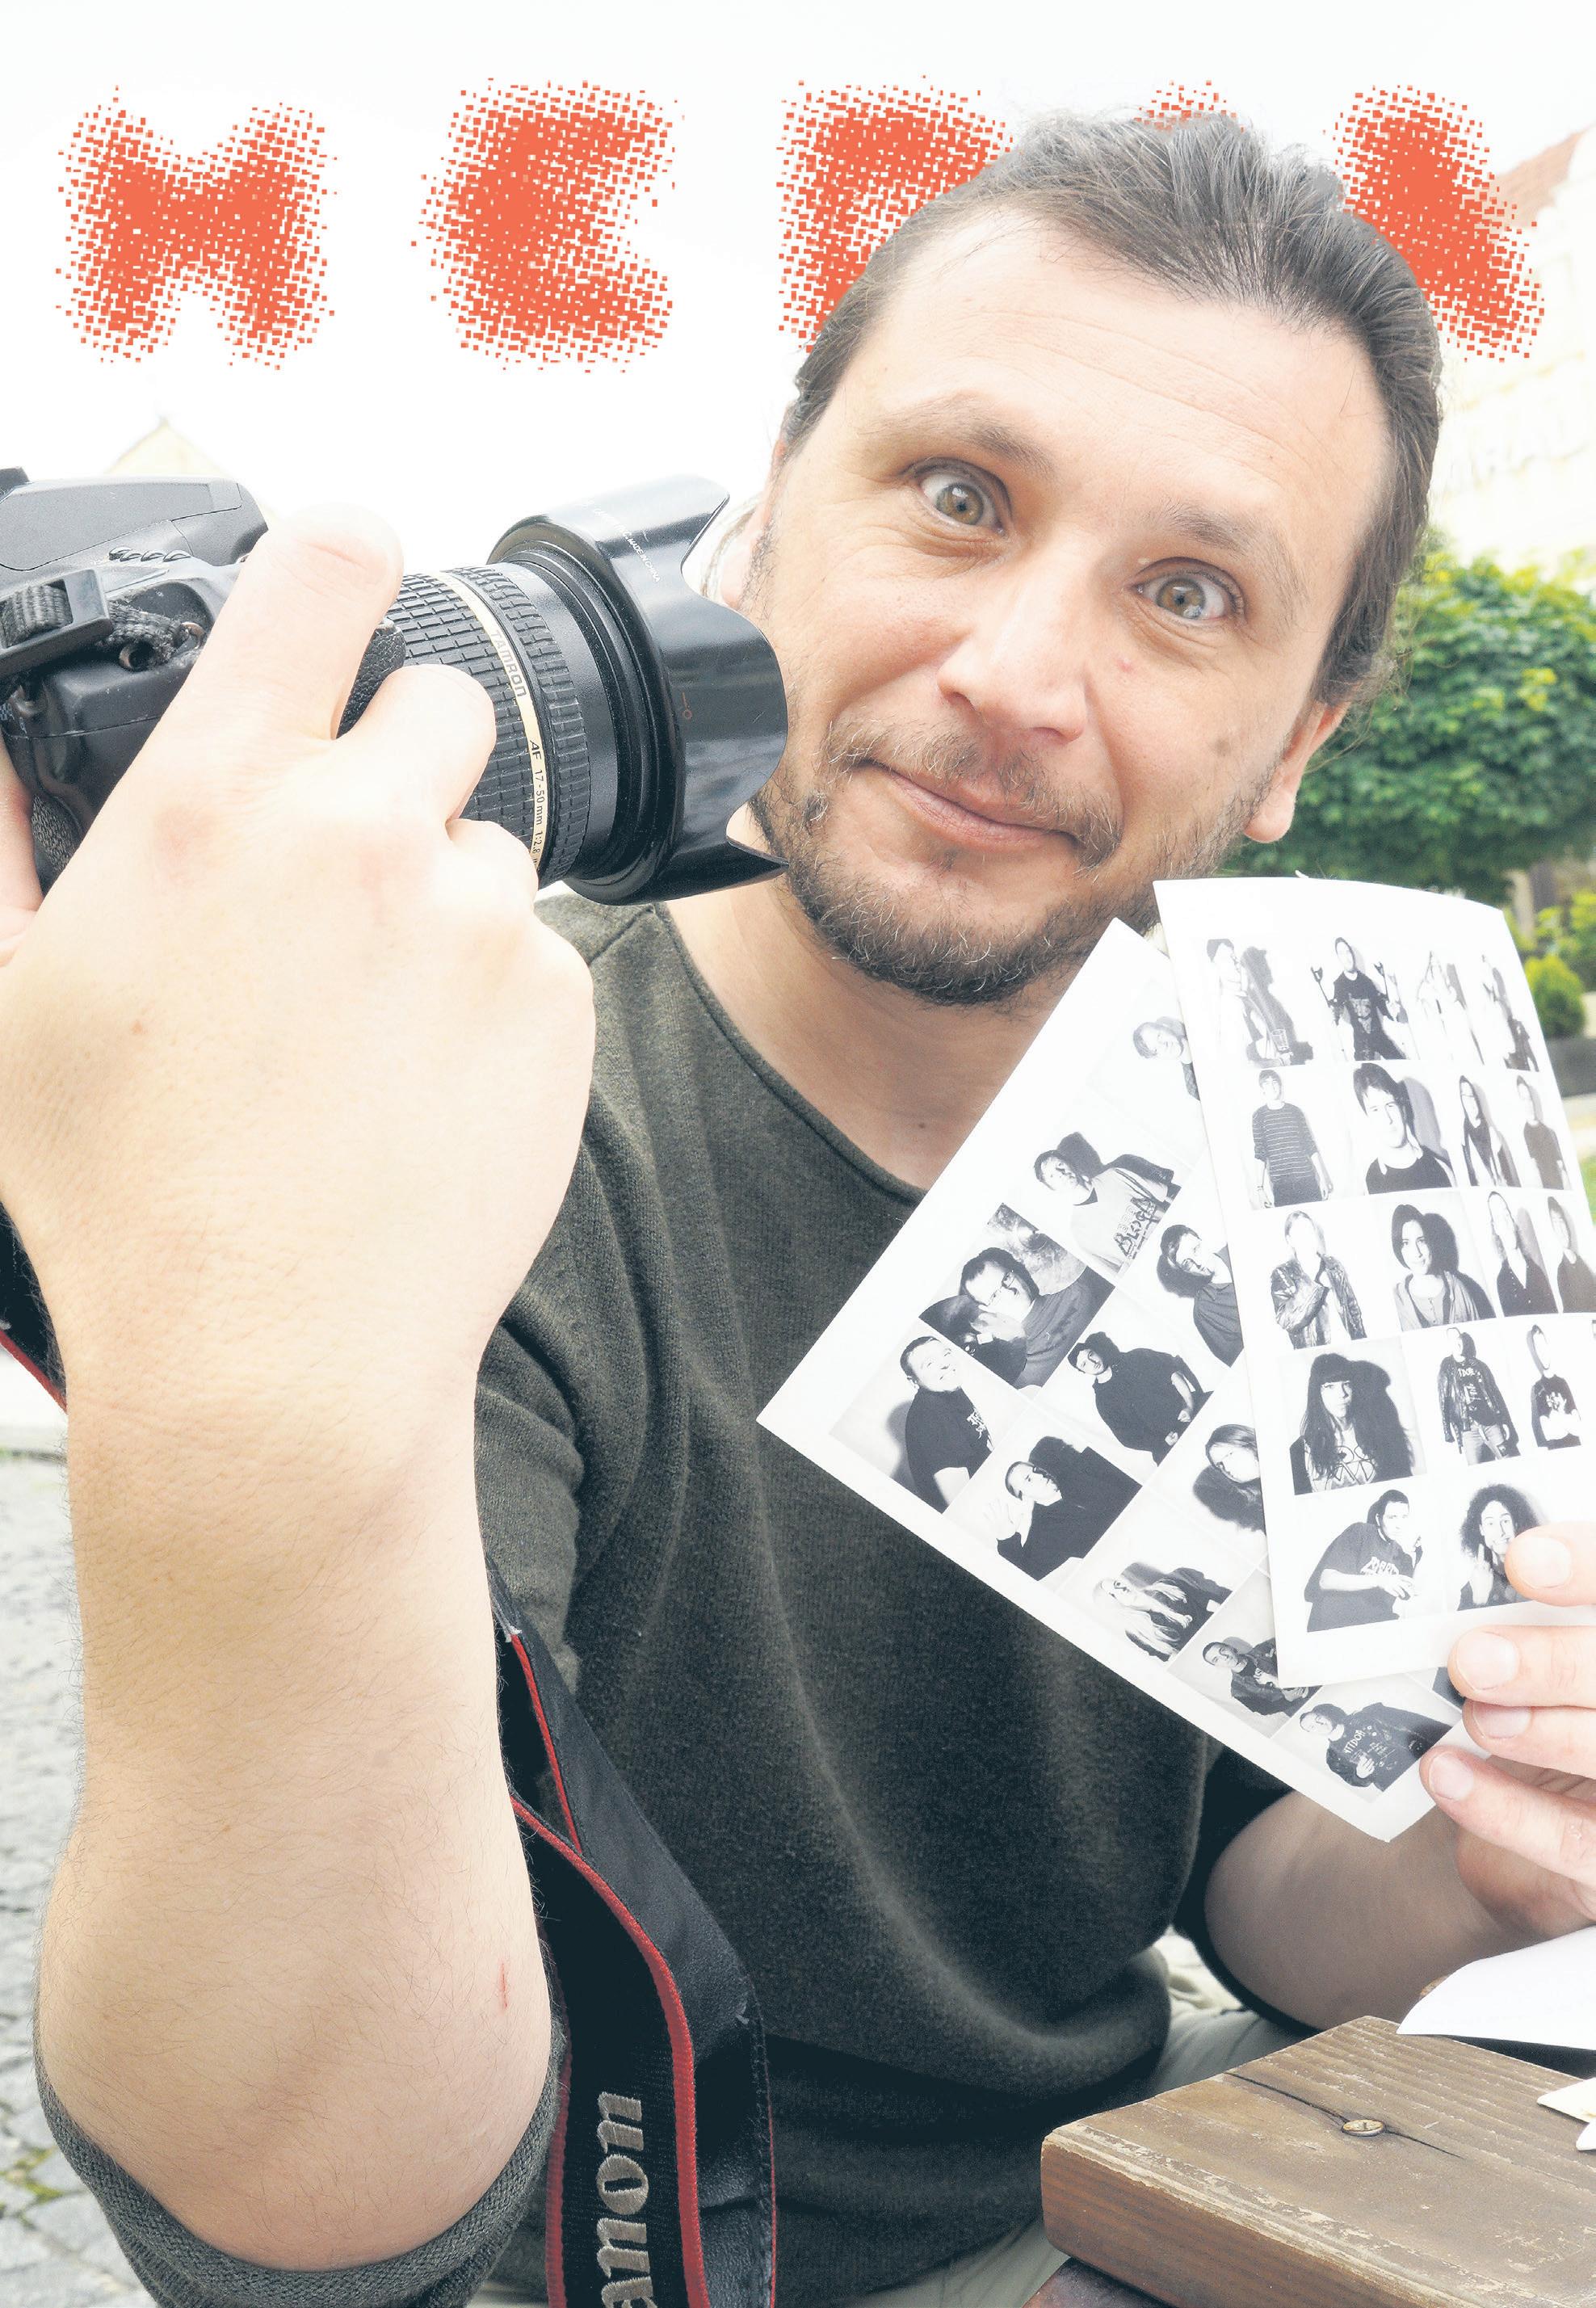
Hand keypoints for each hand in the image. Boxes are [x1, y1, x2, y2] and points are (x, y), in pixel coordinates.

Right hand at [0, 507, 593, 1465]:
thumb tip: (13, 747)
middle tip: (339, 875)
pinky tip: (422, 1082)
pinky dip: (496, 993)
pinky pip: (540, 952)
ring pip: (491, 842)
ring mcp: (480, 918)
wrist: (275, 1360)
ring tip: (366, 1020)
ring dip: (445, 892)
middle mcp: (365, 832)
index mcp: (218, 803)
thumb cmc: (132, 1196)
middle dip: (396, 760)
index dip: (344, 548)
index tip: (350, 566)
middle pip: (438, 701)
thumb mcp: (12, 995)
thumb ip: (10, 835)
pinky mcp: (558, 1005)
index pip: (325, 569)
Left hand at [1420, 1524, 1595, 1937]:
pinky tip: (1446, 1774)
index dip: (1590, 1567)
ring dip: (1538, 1733)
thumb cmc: (1543, 1712)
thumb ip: (1521, 1617)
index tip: (1523, 1559)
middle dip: (1554, 1665)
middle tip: (1473, 1660)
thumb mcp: (1537, 1657)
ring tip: (1474, 1715)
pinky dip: (1505, 1809)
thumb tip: (1458, 1576)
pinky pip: (1576, 1842)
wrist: (1540, 1828)